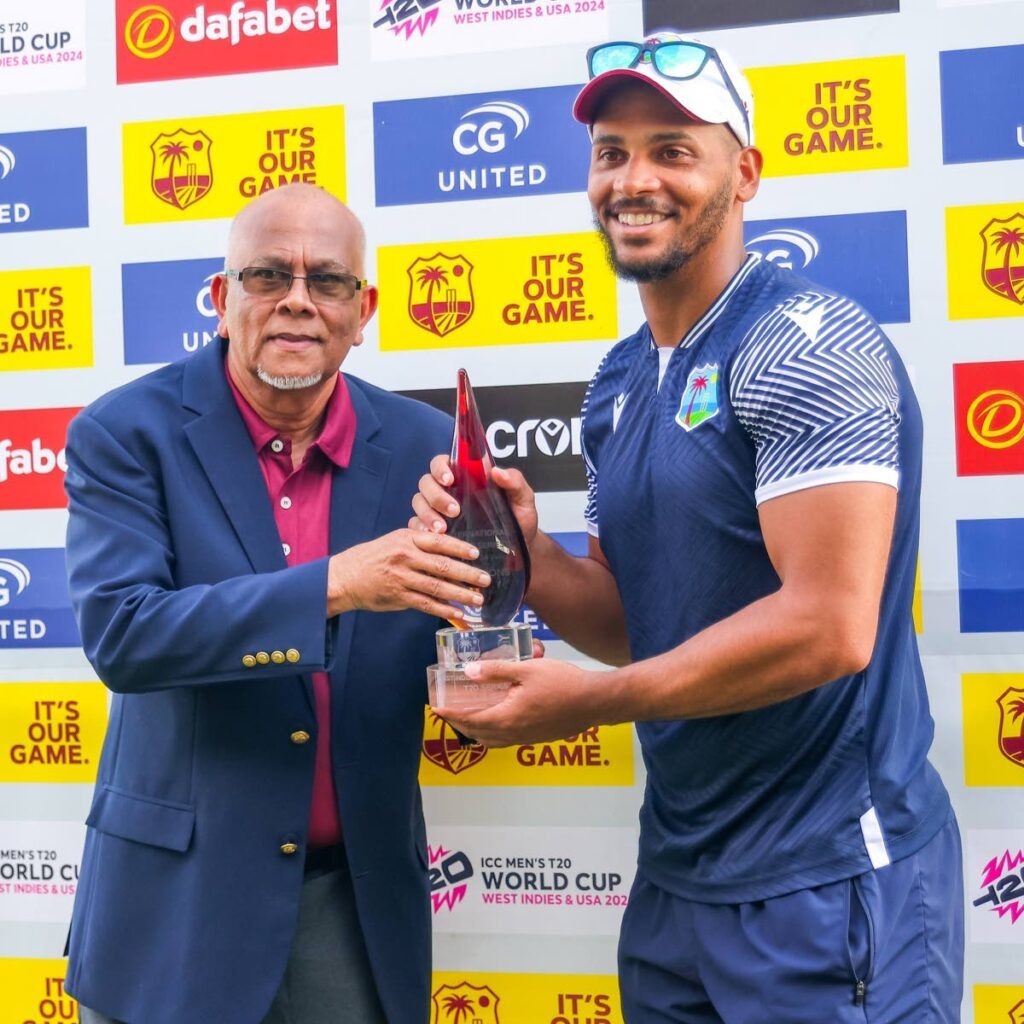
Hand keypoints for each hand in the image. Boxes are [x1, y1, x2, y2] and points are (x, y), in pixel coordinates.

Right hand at [326, 528, 488, 618]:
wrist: (345, 577)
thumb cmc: (375, 556)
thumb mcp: (396, 540)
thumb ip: (420, 543)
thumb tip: (452, 548)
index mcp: (406, 540)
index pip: (438, 542)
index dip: (459, 547)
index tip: (476, 554)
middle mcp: (405, 558)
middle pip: (442, 566)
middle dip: (467, 574)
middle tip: (486, 580)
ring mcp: (402, 579)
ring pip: (437, 587)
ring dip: (460, 595)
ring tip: (478, 600)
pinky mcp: (399, 597)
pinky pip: (426, 604)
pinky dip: (443, 609)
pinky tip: (458, 613)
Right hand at [410, 454, 538, 547]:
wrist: (519, 550)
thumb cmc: (519, 521)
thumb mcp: (523, 500)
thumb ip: (515, 483)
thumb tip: (498, 472)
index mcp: (466, 478)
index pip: (442, 463)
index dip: (441, 468)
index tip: (450, 479)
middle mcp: (448, 491)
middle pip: (426, 483)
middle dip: (436, 495)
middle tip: (454, 510)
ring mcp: (438, 511)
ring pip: (419, 503)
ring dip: (427, 514)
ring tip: (442, 529)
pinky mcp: (434, 531)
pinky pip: (416, 526)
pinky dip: (420, 529)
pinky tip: (432, 537)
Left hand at [435, 657, 604, 746]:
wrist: (594, 701)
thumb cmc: (562, 683)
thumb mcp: (526, 670)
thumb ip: (496, 671)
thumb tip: (468, 671)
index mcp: (506, 718)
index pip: (469, 719)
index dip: (450, 713)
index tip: (436, 707)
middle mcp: (513, 734)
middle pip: (477, 733)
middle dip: (459, 723)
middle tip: (448, 711)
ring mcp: (526, 738)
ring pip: (492, 740)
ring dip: (476, 730)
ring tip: (468, 717)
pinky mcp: (537, 738)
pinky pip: (506, 740)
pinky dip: (493, 733)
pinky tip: (497, 719)